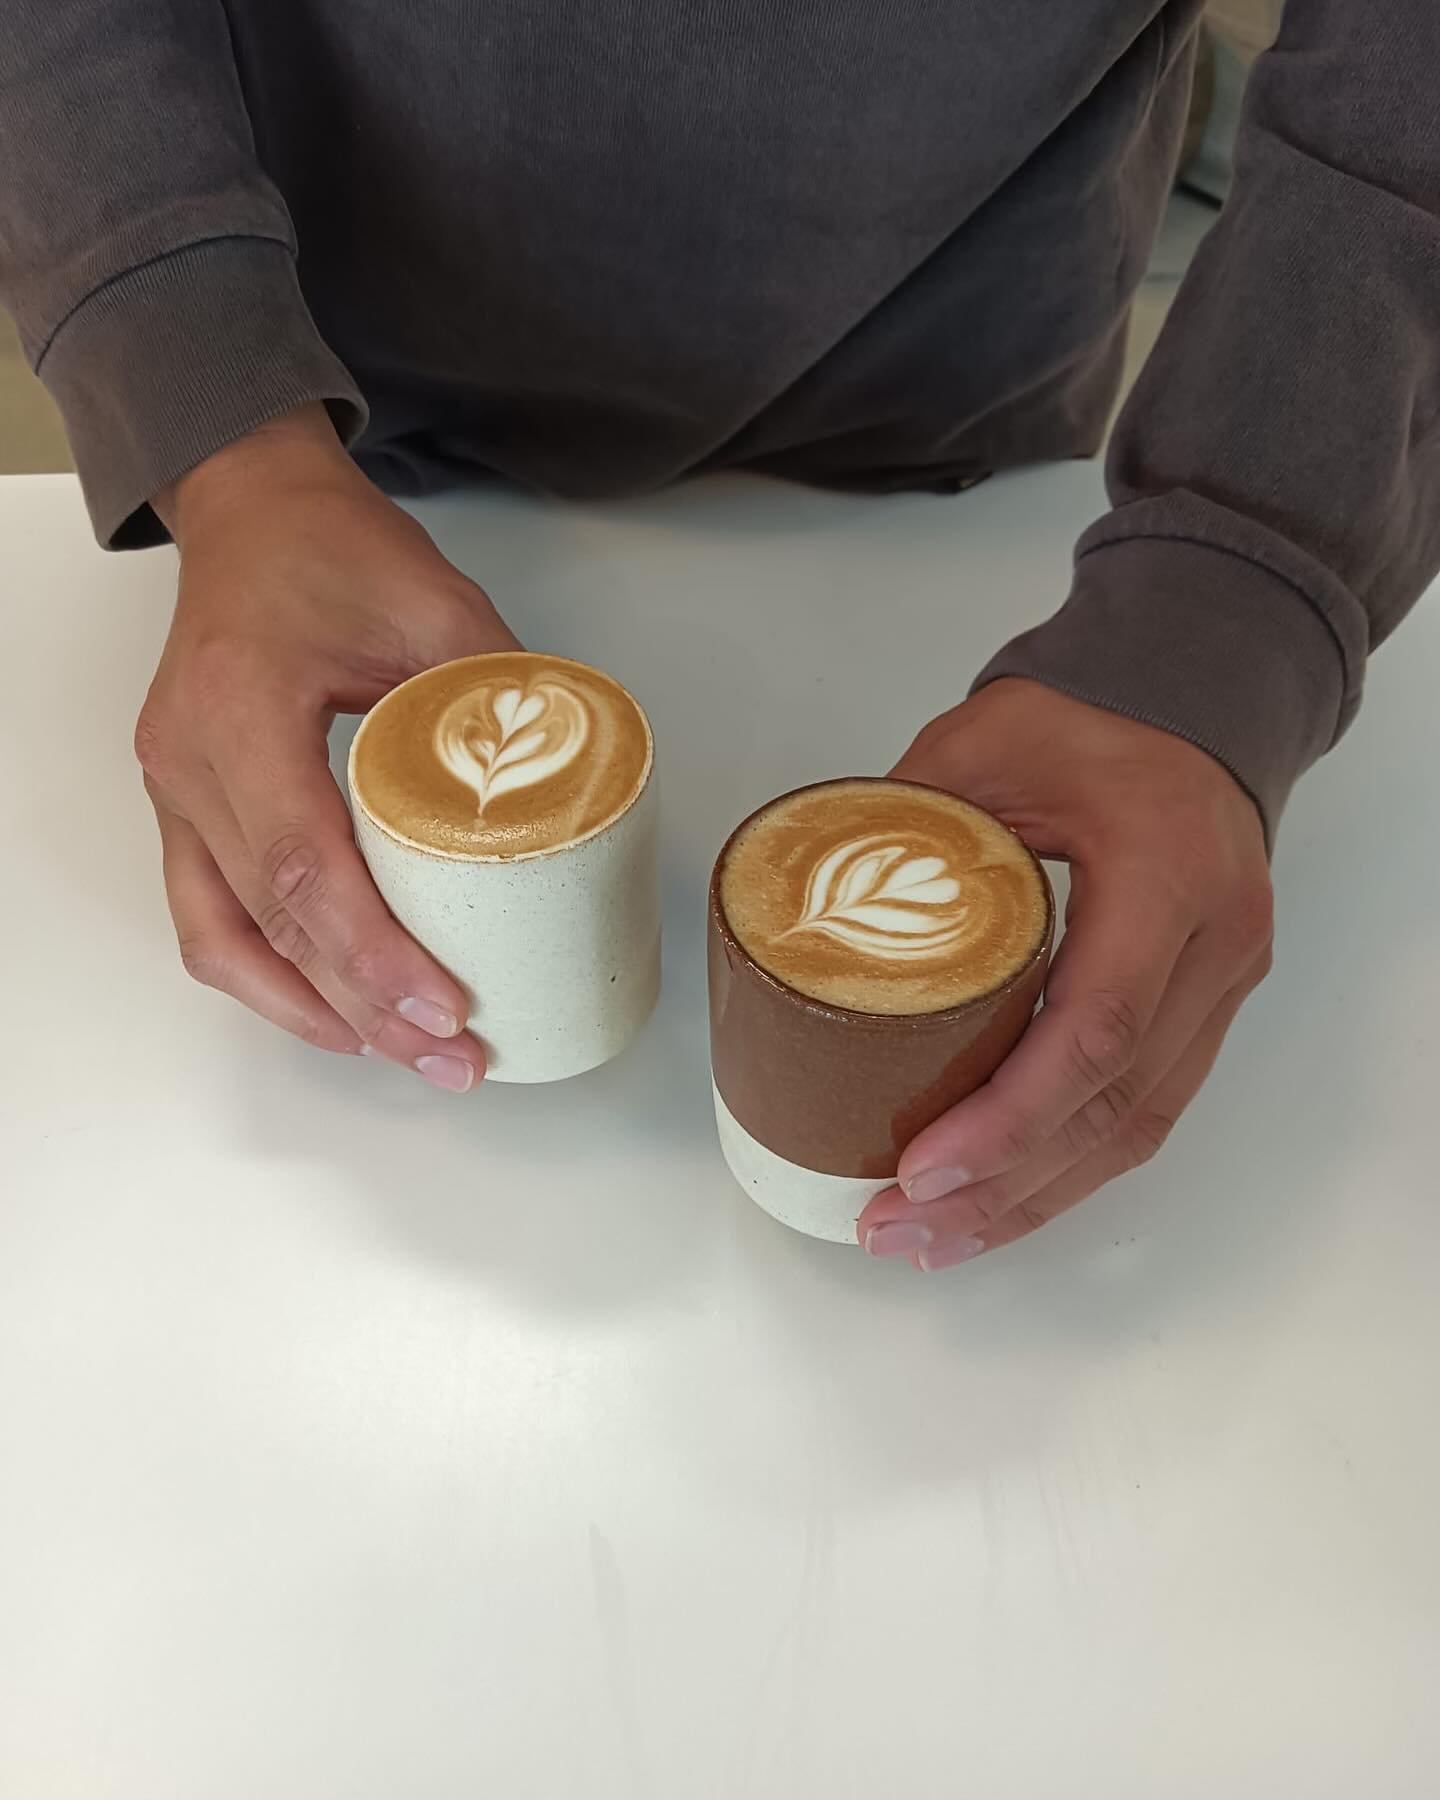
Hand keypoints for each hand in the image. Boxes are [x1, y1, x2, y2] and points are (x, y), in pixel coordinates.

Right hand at [136, 403, 519, 1087]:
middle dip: (365, 1008)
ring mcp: (175, 790)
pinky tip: (337, 1011)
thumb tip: (569, 795)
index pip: (306, 866)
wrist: (251, 509)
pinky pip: (210, 917)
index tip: (446, 1010)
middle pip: (271, 923)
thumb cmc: (332, 545)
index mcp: (242, 706)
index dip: (374, 955)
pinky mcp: (185, 807)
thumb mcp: (437, 604)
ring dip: (314, 1012)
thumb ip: (497, 698)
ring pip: (225, 939)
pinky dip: (271, 977)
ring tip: (406, 1055)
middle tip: (454, 1060)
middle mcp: (189, 761)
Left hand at [859, 677, 1272, 1268]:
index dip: (1008, 1117)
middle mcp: (1214, 945)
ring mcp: (1220, 984)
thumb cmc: (1090, 716)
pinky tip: (1003, 1201)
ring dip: (1035, 1198)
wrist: (1192, 698)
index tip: (920, 1169)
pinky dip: (1069, 1164)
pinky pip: (1145, 1107)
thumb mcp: (984, 748)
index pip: (1096, 1028)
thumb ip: (904, 828)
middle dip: (1005, 1188)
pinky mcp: (1204, 1007)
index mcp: (1167, 874)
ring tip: (935, 1242)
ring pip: (1137, 1127)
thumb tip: (809, 918)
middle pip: (1118, 1106)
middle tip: (899, 1229)